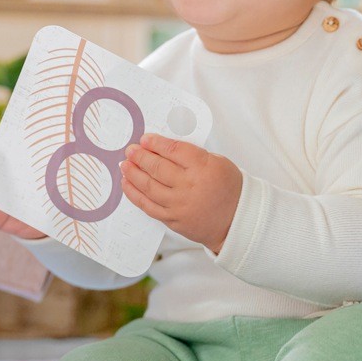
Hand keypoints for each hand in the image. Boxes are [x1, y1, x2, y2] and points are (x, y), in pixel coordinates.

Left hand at [120, 133, 241, 253]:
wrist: (236, 221)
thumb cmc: (229, 189)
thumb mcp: (218, 162)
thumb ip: (192, 155)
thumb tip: (164, 148)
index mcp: (203, 167)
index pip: (173, 150)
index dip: (155, 143)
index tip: (145, 139)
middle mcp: (189, 185)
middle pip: (157, 167)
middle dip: (140, 156)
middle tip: (130, 150)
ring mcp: (179, 204)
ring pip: (148, 186)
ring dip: (133, 173)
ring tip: (125, 165)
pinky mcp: (172, 219)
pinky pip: (148, 206)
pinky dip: (134, 194)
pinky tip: (127, 184)